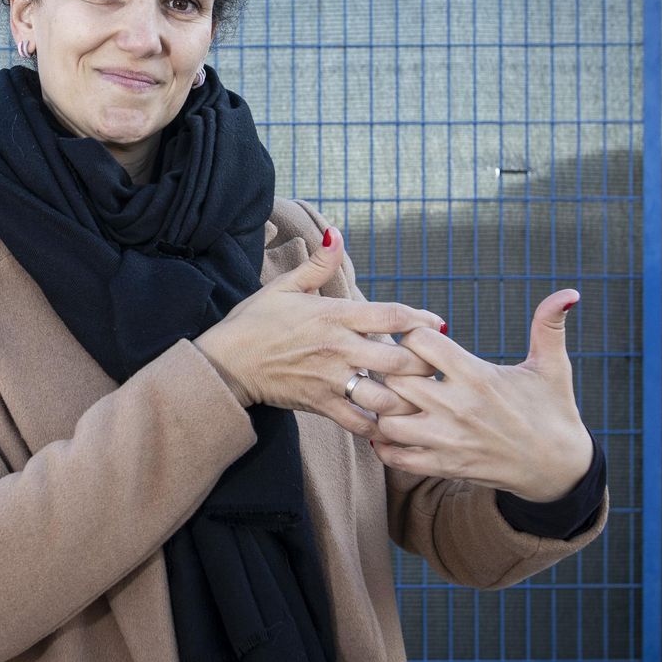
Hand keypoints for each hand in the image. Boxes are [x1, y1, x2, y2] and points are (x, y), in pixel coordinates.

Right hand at [193, 226, 444, 438]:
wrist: (226, 362)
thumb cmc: (255, 321)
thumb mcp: (284, 286)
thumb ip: (318, 264)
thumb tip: (336, 234)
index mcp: (334, 315)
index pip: (392, 316)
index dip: (421, 320)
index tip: (435, 325)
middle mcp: (338, 348)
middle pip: (399, 361)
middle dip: (424, 365)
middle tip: (435, 367)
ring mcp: (330, 379)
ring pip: (385, 397)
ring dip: (407, 400)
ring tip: (419, 398)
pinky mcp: (320, 405)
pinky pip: (358, 422)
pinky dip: (379, 428)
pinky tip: (390, 425)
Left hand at [369, 290, 593, 502]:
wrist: (559, 467)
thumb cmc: (552, 410)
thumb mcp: (553, 367)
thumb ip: (550, 326)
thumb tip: (570, 291)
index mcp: (478, 376)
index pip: (420, 341)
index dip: (412, 335)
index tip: (418, 340)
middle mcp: (458, 407)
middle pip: (395, 378)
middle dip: (390, 369)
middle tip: (396, 367)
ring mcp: (448, 440)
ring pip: (388, 419)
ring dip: (384, 407)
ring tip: (395, 399)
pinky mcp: (445, 466)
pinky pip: (396, 457)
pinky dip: (385, 445)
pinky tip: (392, 431)